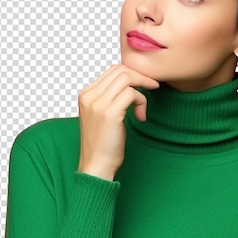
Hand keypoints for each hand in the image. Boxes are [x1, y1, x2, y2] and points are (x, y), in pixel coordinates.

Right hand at [77, 64, 158, 180]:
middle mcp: (89, 96)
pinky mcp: (109, 113)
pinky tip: (141, 117)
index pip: (112, 70)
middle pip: (120, 70)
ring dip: (143, 87)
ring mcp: (98, 103)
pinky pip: (132, 94)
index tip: (144, 85)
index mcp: (85, 95)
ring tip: (144, 105)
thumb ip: (109, 98)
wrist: (96, 167)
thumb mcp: (101, 116)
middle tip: (152, 87)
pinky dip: (142, 102)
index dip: (132, 74)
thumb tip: (130, 85)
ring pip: (127, 78)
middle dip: (140, 76)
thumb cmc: (102, 144)